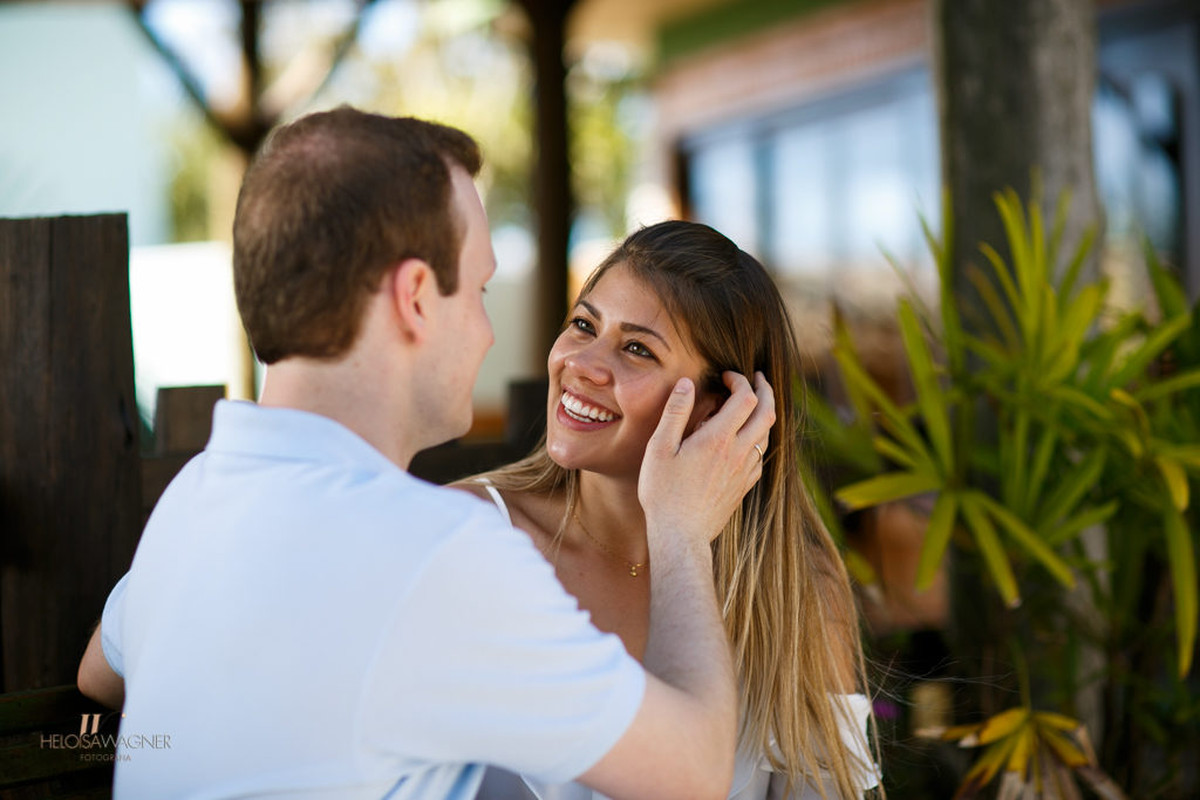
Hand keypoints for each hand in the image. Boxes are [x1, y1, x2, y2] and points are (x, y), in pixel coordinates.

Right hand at [638, 371, 774, 548]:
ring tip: (752, 403)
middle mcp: (738, 452)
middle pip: (767, 412)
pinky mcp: (744, 486)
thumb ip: (674, 412)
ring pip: (767, 434)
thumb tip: (686, 384)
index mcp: (718, 439)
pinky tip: (745, 438)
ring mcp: (745, 471)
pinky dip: (758, 437)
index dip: (740, 380)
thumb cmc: (663, 493)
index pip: (745, 398)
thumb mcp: (659, 448)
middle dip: (764, 390)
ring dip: (764, 413)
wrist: (681, 536)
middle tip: (756, 378)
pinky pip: (760, 455)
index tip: (727, 376)